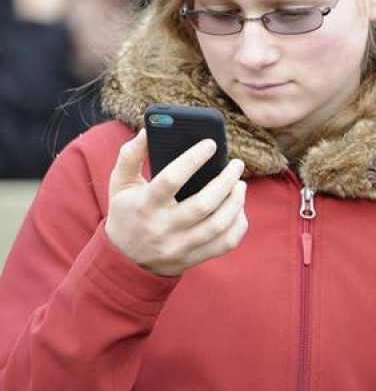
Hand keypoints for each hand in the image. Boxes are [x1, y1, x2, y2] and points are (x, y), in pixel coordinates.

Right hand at [104, 130, 247, 275]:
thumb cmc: (127, 212)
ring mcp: (179, 246)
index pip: (171, 180)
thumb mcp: (120, 184)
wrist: (125, 260)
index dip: (193, 159)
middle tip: (237, 164)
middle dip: (225, 181)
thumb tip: (147, 129)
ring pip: (218, 225)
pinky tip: (238, 208)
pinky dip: (238, 225)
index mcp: (144, 205)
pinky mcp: (193, 258)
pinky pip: (225, 244)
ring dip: (236, 201)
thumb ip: (131, 156)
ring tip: (240, 184)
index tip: (211, 144)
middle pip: (202, 204)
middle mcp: (163, 228)